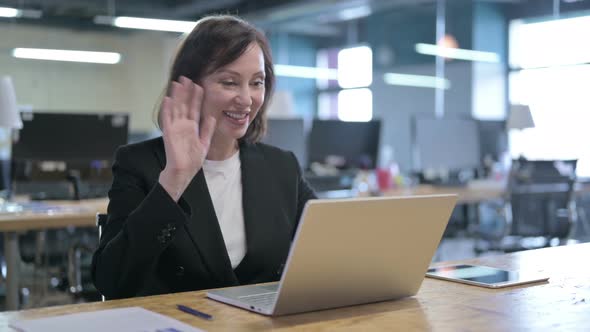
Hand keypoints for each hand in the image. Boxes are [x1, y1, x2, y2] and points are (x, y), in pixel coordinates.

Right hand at [159, 76, 215, 200]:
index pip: (195, 108)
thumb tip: (212, 117)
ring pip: (176, 109)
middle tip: (186, 77)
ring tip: (177, 83)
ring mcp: (176, 128)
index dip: (196, 97)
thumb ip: (207, 129)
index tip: (199, 84)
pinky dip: (168, 110)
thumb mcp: (204, 143)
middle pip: (184, 105)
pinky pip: (168, 120)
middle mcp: (183, 125)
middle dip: (186, 92)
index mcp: (192, 127)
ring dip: (176, 96)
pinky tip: (168, 99)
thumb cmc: (192, 160)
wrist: (183, 172)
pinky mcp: (169, 134)